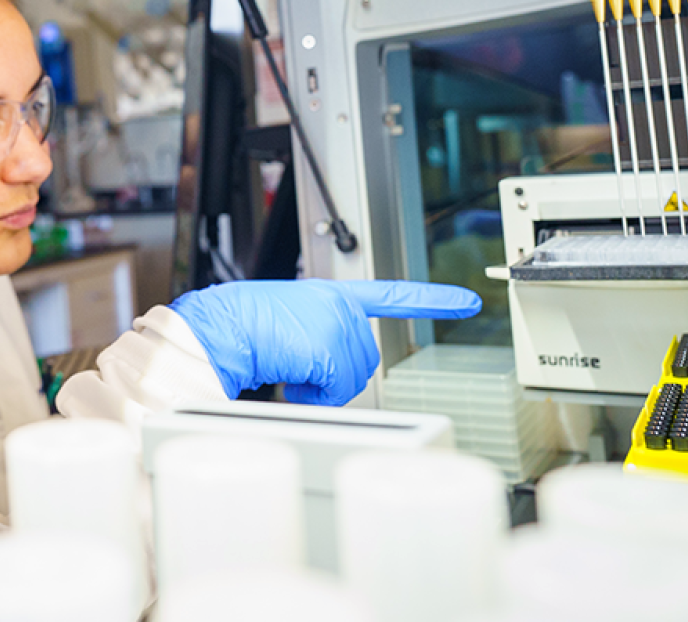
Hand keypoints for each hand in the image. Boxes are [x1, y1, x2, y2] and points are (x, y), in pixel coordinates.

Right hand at [169, 280, 480, 405]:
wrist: (219, 328)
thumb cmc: (243, 330)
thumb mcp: (292, 325)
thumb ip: (324, 339)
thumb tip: (333, 380)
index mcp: (331, 294)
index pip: (392, 294)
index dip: (433, 299)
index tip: (469, 300)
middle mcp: (340, 304)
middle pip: (365, 359)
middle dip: (335, 376)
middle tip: (299, 370)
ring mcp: (337, 322)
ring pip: (352, 377)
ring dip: (321, 387)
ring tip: (289, 371)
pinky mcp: (329, 343)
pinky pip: (336, 388)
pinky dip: (313, 393)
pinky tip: (290, 378)